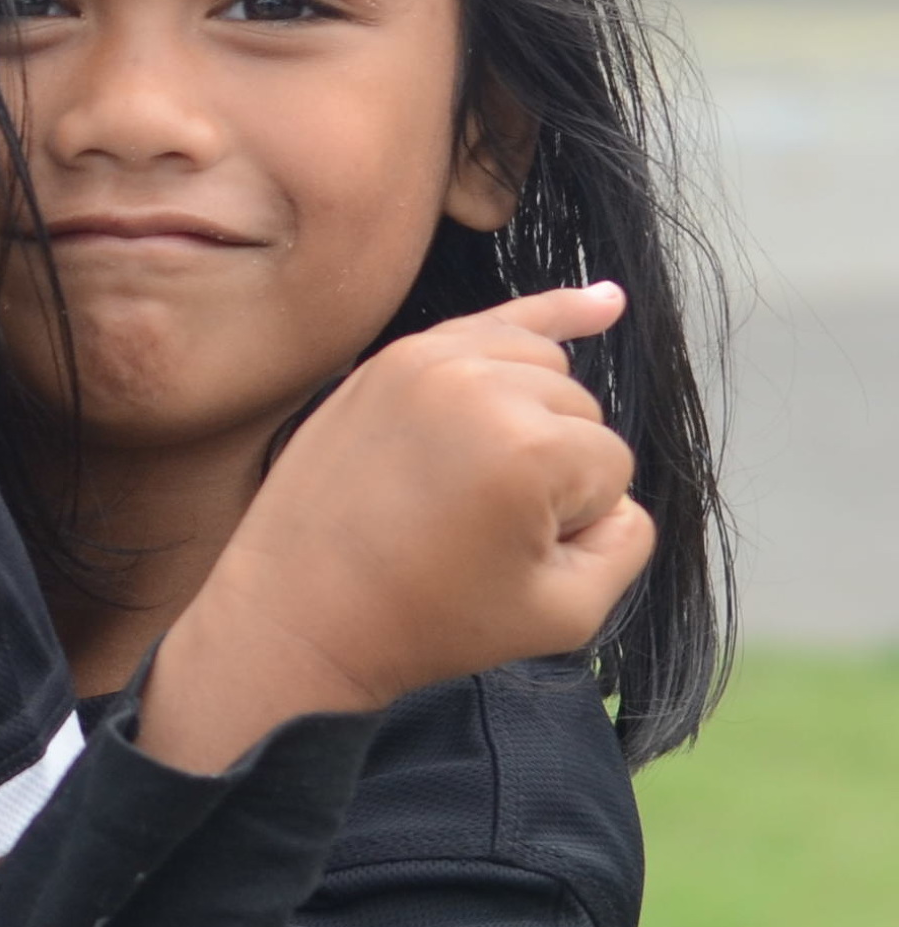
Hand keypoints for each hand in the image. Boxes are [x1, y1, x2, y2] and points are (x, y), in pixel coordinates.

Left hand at [141, 286, 653, 773]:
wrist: (300, 613)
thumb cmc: (429, 622)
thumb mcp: (567, 612)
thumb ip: (626, 540)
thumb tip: (615, 491)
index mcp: (528, 447)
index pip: (613, 471)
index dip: (571, 522)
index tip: (497, 554)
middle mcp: (479, 385)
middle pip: (580, 414)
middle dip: (550, 472)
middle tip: (471, 529)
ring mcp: (426, 361)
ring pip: (546, 373)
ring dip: (533, 423)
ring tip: (474, 484)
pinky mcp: (391, 360)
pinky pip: (492, 323)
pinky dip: (548, 313)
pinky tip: (605, 303)